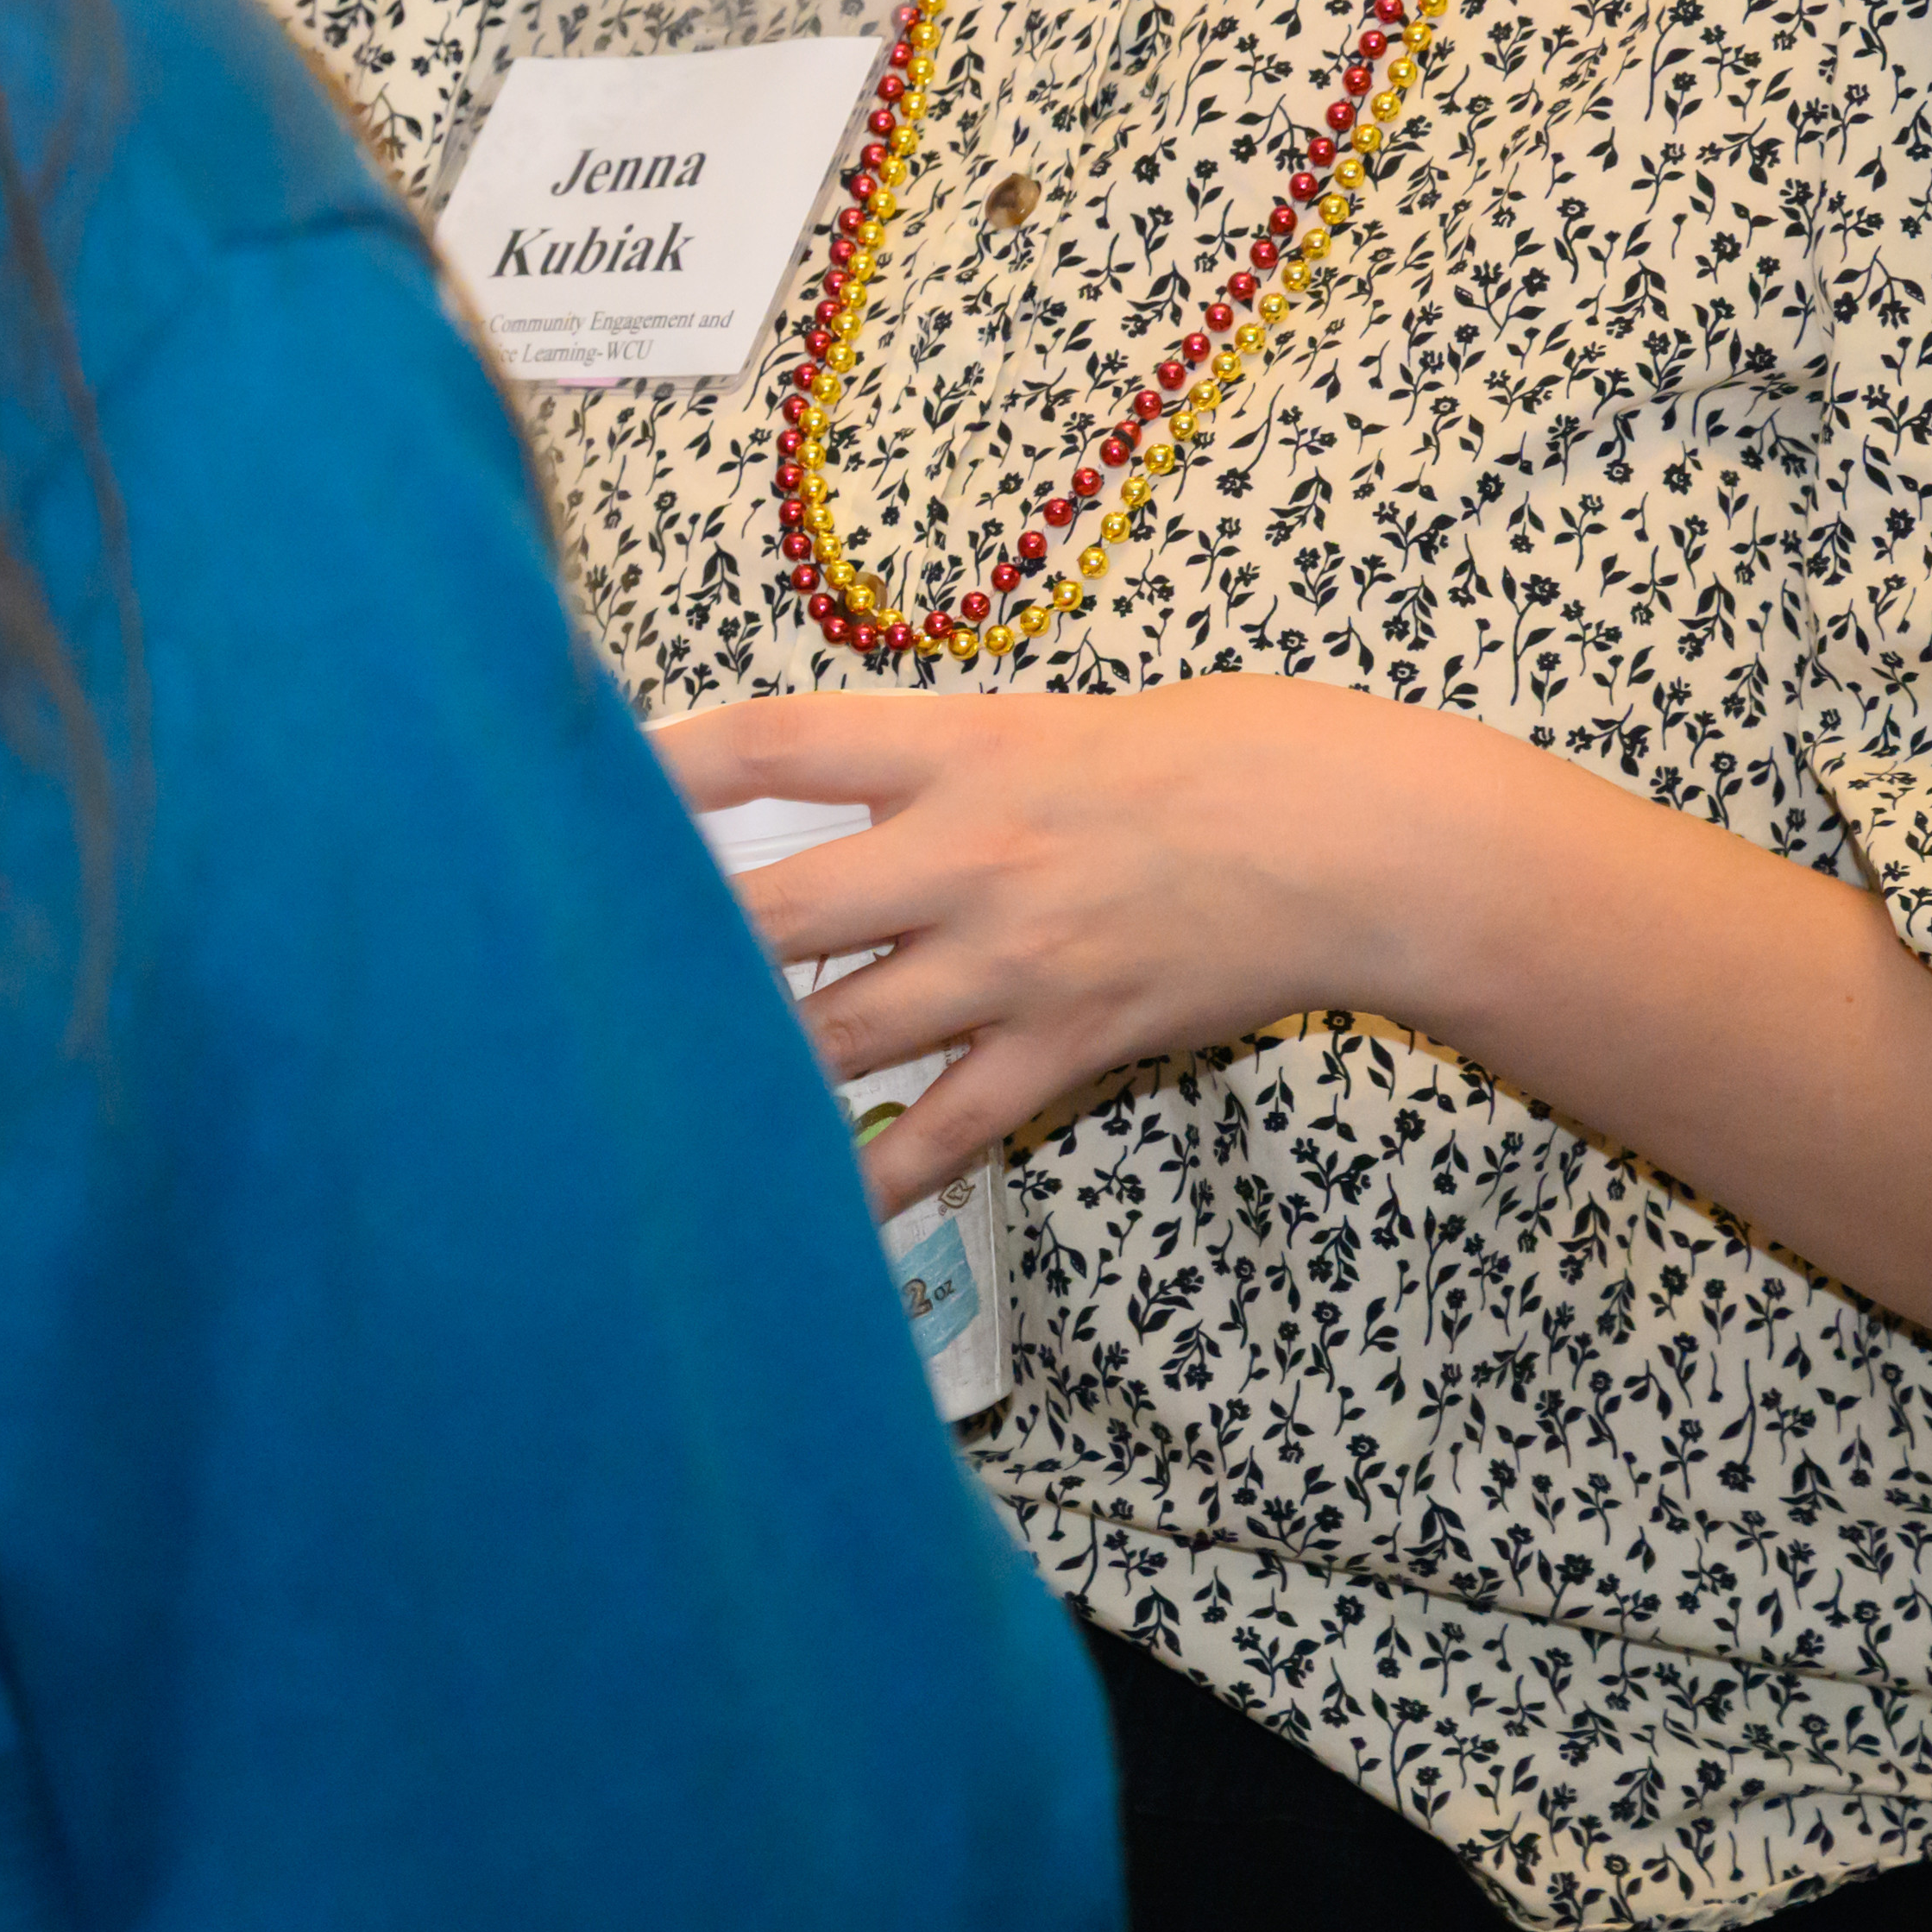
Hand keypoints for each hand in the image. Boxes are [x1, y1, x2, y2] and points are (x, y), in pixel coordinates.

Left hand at [654, 678, 1487, 1213]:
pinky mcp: (1065, 1047)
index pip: (777, 744)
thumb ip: (934, 762)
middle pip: (780, 909)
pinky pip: (945, 1129)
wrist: (1353, 839)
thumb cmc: (1214, 756)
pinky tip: (806, 1210)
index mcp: (962, 749)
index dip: (668, 764)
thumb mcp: (1050, 721)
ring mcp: (1013, 963)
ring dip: (750, 1064)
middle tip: (578, 973)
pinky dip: (874, 1177)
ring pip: (840, 1030)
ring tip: (652, 1092)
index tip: (584, 782)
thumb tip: (822, 795)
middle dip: (677, 948)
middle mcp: (969, 857)